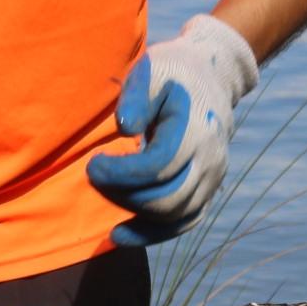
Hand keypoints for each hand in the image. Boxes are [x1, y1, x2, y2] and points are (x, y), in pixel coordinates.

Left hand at [86, 13, 257, 247]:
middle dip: (124, 195)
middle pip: (168, 198)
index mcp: (196, 128)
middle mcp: (210, 159)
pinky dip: (152, 234)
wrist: (211, 77)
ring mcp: (213, 178)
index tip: (93, 164)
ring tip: (105, 195)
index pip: (158, 167)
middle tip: (95, 178)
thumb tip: (124, 128)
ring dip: (135, 213)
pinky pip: (183, 222)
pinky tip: (119, 235)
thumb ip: (136, 96)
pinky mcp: (207, 190)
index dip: (121, 173)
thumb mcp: (150, 70)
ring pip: (175, 216)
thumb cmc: (171, 73)